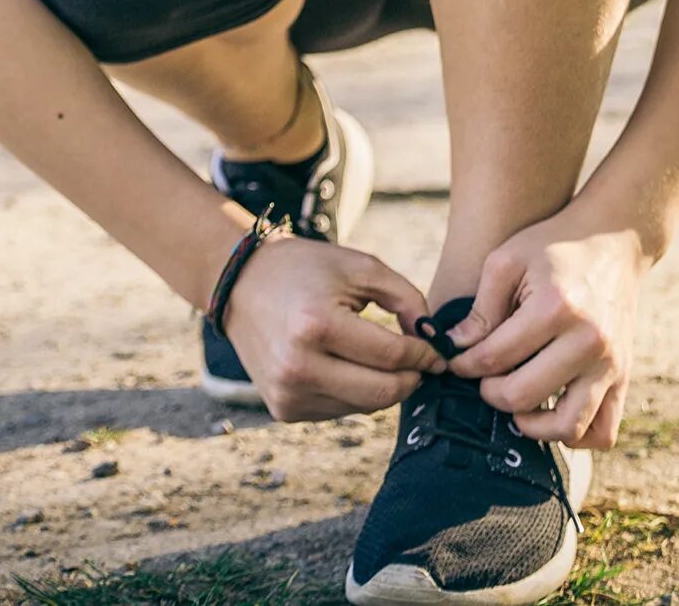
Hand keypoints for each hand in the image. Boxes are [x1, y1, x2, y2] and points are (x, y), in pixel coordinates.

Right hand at [221, 234, 446, 422]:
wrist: (241, 286)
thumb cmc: (307, 270)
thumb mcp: (361, 267)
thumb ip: (406, 298)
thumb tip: (433, 339)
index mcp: (317, 325)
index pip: (391, 355)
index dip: (424, 355)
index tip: (437, 351)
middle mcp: (298, 366)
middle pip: (382, 393)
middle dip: (412, 379)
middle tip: (423, 364)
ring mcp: (287, 393)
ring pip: (364, 407)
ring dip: (385, 388)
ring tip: (386, 360)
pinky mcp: (283, 409)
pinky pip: (340, 411)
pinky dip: (357, 394)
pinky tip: (352, 367)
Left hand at [442, 214, 649, 448]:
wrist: (616, 239)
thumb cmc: (555, 245)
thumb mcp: (508, 259)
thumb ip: (480, 308)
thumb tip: (453, 350)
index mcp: (555, 308)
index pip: (494, 358)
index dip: (464, 363)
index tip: (459, 359)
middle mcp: (588, 341)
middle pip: (522, 396)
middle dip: (491, 392)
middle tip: (486, 377)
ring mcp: (611, 363)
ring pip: (566, 427)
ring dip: (532, 424)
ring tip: (517, 402)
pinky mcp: (625, 376)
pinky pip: (603, 432)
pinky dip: (575, 437)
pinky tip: (552, 413)